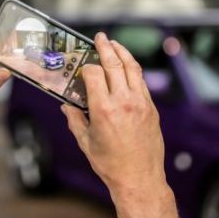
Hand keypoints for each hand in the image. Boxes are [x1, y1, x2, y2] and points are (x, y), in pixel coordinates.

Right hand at [61, 33, 166, 200]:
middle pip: (114, 65)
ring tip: (115, 44)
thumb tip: (67, 106)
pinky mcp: (151, 108)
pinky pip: (141, 82)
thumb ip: (75, 120)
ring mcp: (140, 103)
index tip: (81, 67)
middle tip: (100, 38)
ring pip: (132, 69)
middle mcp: (123, 102)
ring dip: (122, 53)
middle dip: (105, 48)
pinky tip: (127, 66)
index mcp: (103, 110)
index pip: (93, 74)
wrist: (140, 179)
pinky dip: (133, 70)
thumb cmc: (111, 165)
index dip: (85, 67)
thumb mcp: (86, 142)